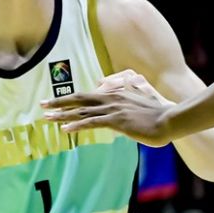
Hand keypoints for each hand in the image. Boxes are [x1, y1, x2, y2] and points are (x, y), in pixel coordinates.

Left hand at [42, 69, 173, 146]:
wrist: (171, 119)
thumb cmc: (158, 110)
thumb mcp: (141, 94)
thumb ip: (126, 87)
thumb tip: (109, 83)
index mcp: (115, 93)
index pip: (86, 95)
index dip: (69, 98)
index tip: (54, 101)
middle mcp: (111, 99)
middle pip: (79, 100)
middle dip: (59, 103)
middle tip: (42, 105)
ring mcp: (113, 110)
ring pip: (82, 112)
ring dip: (63, 115)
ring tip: (47, 118)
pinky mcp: (117, 121)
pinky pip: (92, 123)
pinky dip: (77, 125)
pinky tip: (65, 129)